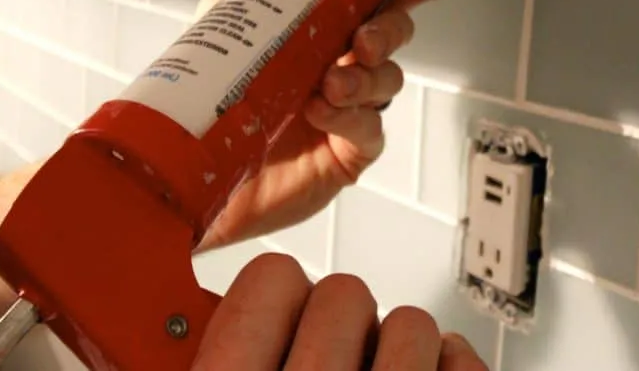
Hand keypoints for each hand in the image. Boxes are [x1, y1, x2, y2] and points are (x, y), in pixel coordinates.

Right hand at [192, 253, 488, 369]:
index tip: (280, 310)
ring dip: (394, 352)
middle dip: (340, 325)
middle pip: (344, 292)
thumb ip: (203, 351)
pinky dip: (448, 369)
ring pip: (409, 322)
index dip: (276, 292)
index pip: (270, 277)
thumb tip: (176, 318)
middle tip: (327, 366)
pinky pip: (462, 357)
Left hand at [193, 0, 485, 249]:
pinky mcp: (347, 149)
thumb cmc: (209, 87)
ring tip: (329, 83)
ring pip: (389, 78)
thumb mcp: (226, 8)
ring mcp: (350, 105)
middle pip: (397, 29)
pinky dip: (352, 116)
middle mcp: (344, 59)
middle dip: (391, 27)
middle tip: (361, 39)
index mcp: (325, 22)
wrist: (186, 164)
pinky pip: (371, 127)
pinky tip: (321, 111)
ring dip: (365, 76)